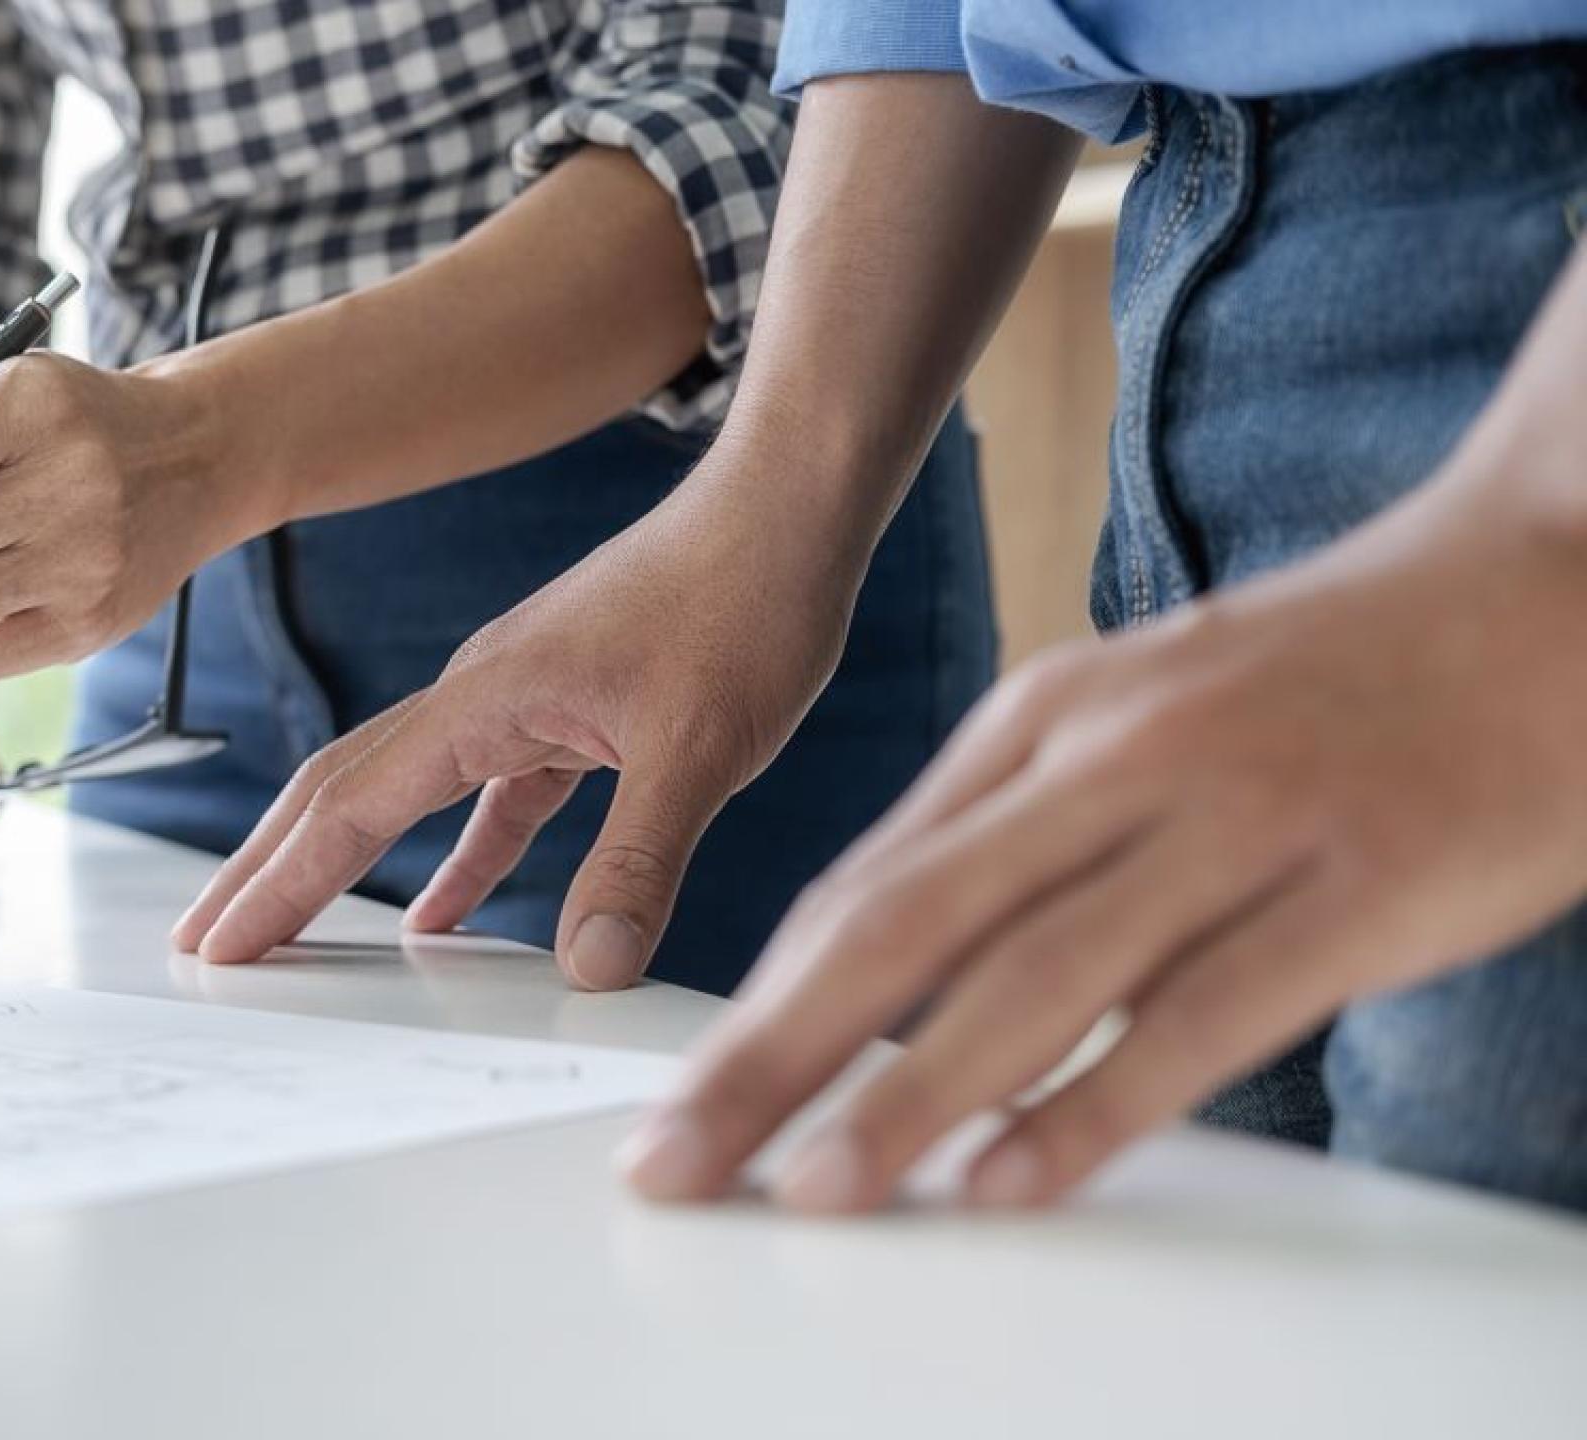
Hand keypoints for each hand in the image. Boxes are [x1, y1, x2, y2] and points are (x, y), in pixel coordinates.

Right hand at [172, 483, 862, 988]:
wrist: (789, 506)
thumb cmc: (744, 601)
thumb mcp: (699, 747)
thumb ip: (638, 861)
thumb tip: (589, 971)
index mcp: (483, 700)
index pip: (350, 806)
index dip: (280, 884)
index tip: (218, 945)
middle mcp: (478, 695)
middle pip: (340, 790)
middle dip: (268, 870)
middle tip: (204, 944)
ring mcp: (518, 700)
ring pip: (403, 793)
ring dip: (342, 860)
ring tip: (288, 931)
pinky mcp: (567, 710)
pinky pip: (486, 798)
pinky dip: (457, 858)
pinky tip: (446, 917)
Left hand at [618, 479, 1586, 1213]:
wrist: (1542, 580)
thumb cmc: (1323, 675)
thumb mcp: (1137, 714)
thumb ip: (1015, 823)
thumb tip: (885, 955)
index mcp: (1044, 717)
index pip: (863, 887)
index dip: (759, 1007)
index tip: (683, 1100)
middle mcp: (1113, 760)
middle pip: (899, 929)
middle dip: (769, 1056)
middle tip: (677, 1160)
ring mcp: (1231, 819)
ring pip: (1029, 977)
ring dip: (903, 1097)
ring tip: (809, 1188)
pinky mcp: (1352, 886)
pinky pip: (1198, 1016)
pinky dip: (1094, 1105)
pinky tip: (1012, 1180)